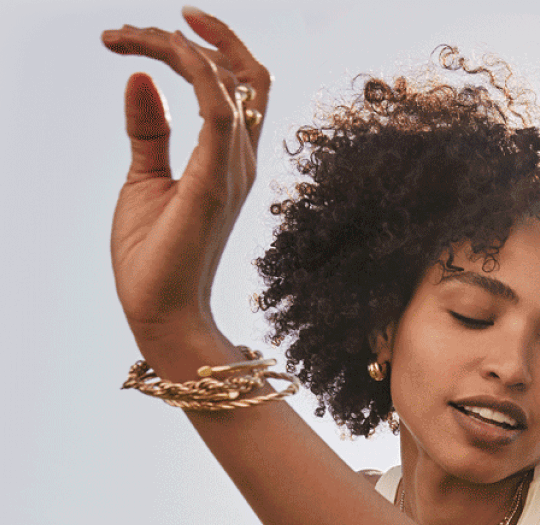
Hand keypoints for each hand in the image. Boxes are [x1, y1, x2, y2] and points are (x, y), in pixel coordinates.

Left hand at [101, 9, 270, 336]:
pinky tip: (153, 54)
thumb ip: (150, 132)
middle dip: (199, 37)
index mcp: (228, 159)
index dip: (209, 45)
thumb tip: (141, 78)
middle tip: (133, 32)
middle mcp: (240, 159)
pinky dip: (192, 70)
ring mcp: (233, 170)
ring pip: (231, 81)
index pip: (237, 86)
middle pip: (246, 74)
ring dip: (177, 46)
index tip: (155, 30)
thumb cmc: (155, 256)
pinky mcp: (215, 182)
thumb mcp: (145, 180)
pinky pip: (217, 109)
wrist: (161, 310)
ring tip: (124, 38)